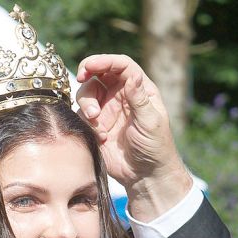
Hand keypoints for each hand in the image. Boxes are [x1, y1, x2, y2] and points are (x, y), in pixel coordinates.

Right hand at [75, 54, 190, 220]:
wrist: (145, 175)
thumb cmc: (155, 147)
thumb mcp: (151, 122)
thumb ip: (139, 98)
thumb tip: (132, 75)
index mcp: (139, 90)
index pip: (120, 66)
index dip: (104, 61)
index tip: (89, 66)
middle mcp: (121, 96)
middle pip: (98, 74)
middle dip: (87, 75)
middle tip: (81, 80)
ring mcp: (107, 110)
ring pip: (86, 93)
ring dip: (86, 102)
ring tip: (95, 119)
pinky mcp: (96, 126)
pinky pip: (82, 115)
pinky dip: (88, 123)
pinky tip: (102, 138)